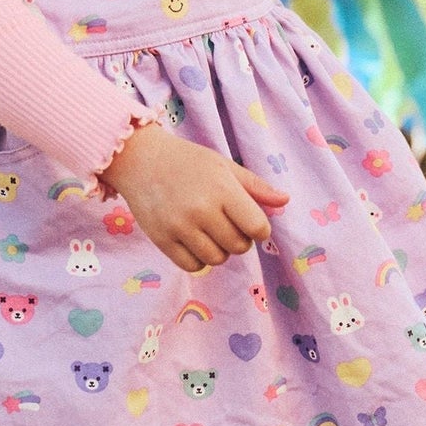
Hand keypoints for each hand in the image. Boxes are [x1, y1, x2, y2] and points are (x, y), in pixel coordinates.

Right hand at [99, 122, 289, 273]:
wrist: (140, 160)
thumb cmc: (187, 161)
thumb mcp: (223, 165)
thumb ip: (255, 186)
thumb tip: (285, 201)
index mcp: (222, 189)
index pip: (257, 227)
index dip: (259, 230)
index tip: (250, 223)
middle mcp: (201, 210)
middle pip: (238, 247)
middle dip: (239, 240)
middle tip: (226, 224)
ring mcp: (180, 227)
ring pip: (216, 259)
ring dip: (219, 251)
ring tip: (209, 232)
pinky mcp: (162, 240)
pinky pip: (192, 266)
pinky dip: (198, 259)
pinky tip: (194, 241)